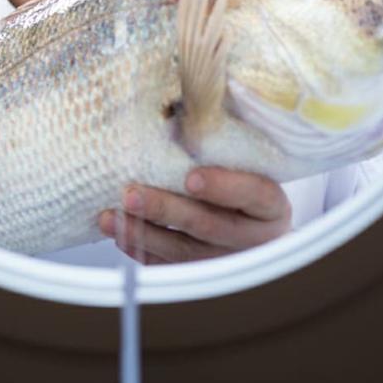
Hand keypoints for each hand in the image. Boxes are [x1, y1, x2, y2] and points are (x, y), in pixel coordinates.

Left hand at [97, 167, 291, 263]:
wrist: (260, 233)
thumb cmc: (248, 187)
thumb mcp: (253, 168)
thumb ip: (227, 150)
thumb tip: (184, 106)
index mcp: (271, 206)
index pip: (253, 194)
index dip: (222, 187)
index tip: (190, 177)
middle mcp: (254, 239)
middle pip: (209, 225)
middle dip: (166, 209)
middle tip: (132, 194)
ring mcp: (228, 262)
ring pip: (184, 251)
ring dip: (143, 233)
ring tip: (111, 216)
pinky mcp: (204, 276)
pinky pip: (170, 268)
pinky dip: (142, 251)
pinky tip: (119, 234)